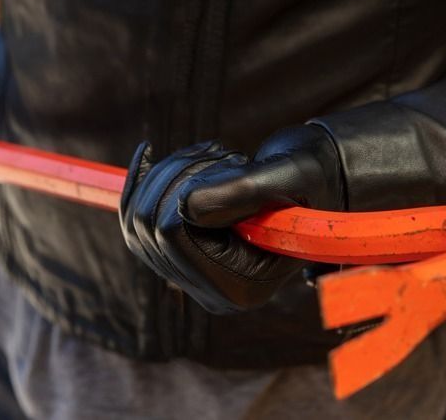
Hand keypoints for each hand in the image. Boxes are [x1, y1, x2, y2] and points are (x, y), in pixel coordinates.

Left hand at [119, 125, 345, 313]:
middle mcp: (213, 292)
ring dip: (166, 173)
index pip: (172, 236)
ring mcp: (192, 277)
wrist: (311, 183)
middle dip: (174, 175)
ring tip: (213, 157)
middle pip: (146, 229)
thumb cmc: (307, 180)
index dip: (185, 189)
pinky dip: (144, 181)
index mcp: (242, 287)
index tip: (231, 162)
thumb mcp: (285, 177)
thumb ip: (241, 191)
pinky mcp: (179, 257)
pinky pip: (134, 220)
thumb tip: (185, 205)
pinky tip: (152, 155)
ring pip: (136, 220)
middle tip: (225, 154)